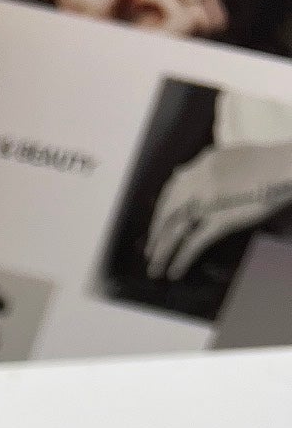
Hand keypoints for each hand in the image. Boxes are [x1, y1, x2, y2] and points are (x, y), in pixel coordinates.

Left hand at [145, 136, 291, 278]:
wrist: (288, 167)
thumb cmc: (268, 163)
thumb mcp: (231, 156)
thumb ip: (206, 167)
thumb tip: (178, 172)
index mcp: (203, 164)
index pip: (172, 188)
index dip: (161, 209)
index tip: (156, 223)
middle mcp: (200, 180)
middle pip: (168, 211)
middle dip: (156, 233)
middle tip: (149, 251)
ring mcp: (209, 200)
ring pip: (175, 230)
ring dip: (162, 251)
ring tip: (155, 269)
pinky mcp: (221, 219)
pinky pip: (194, 243)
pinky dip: (181, 259)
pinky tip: (175, 271)